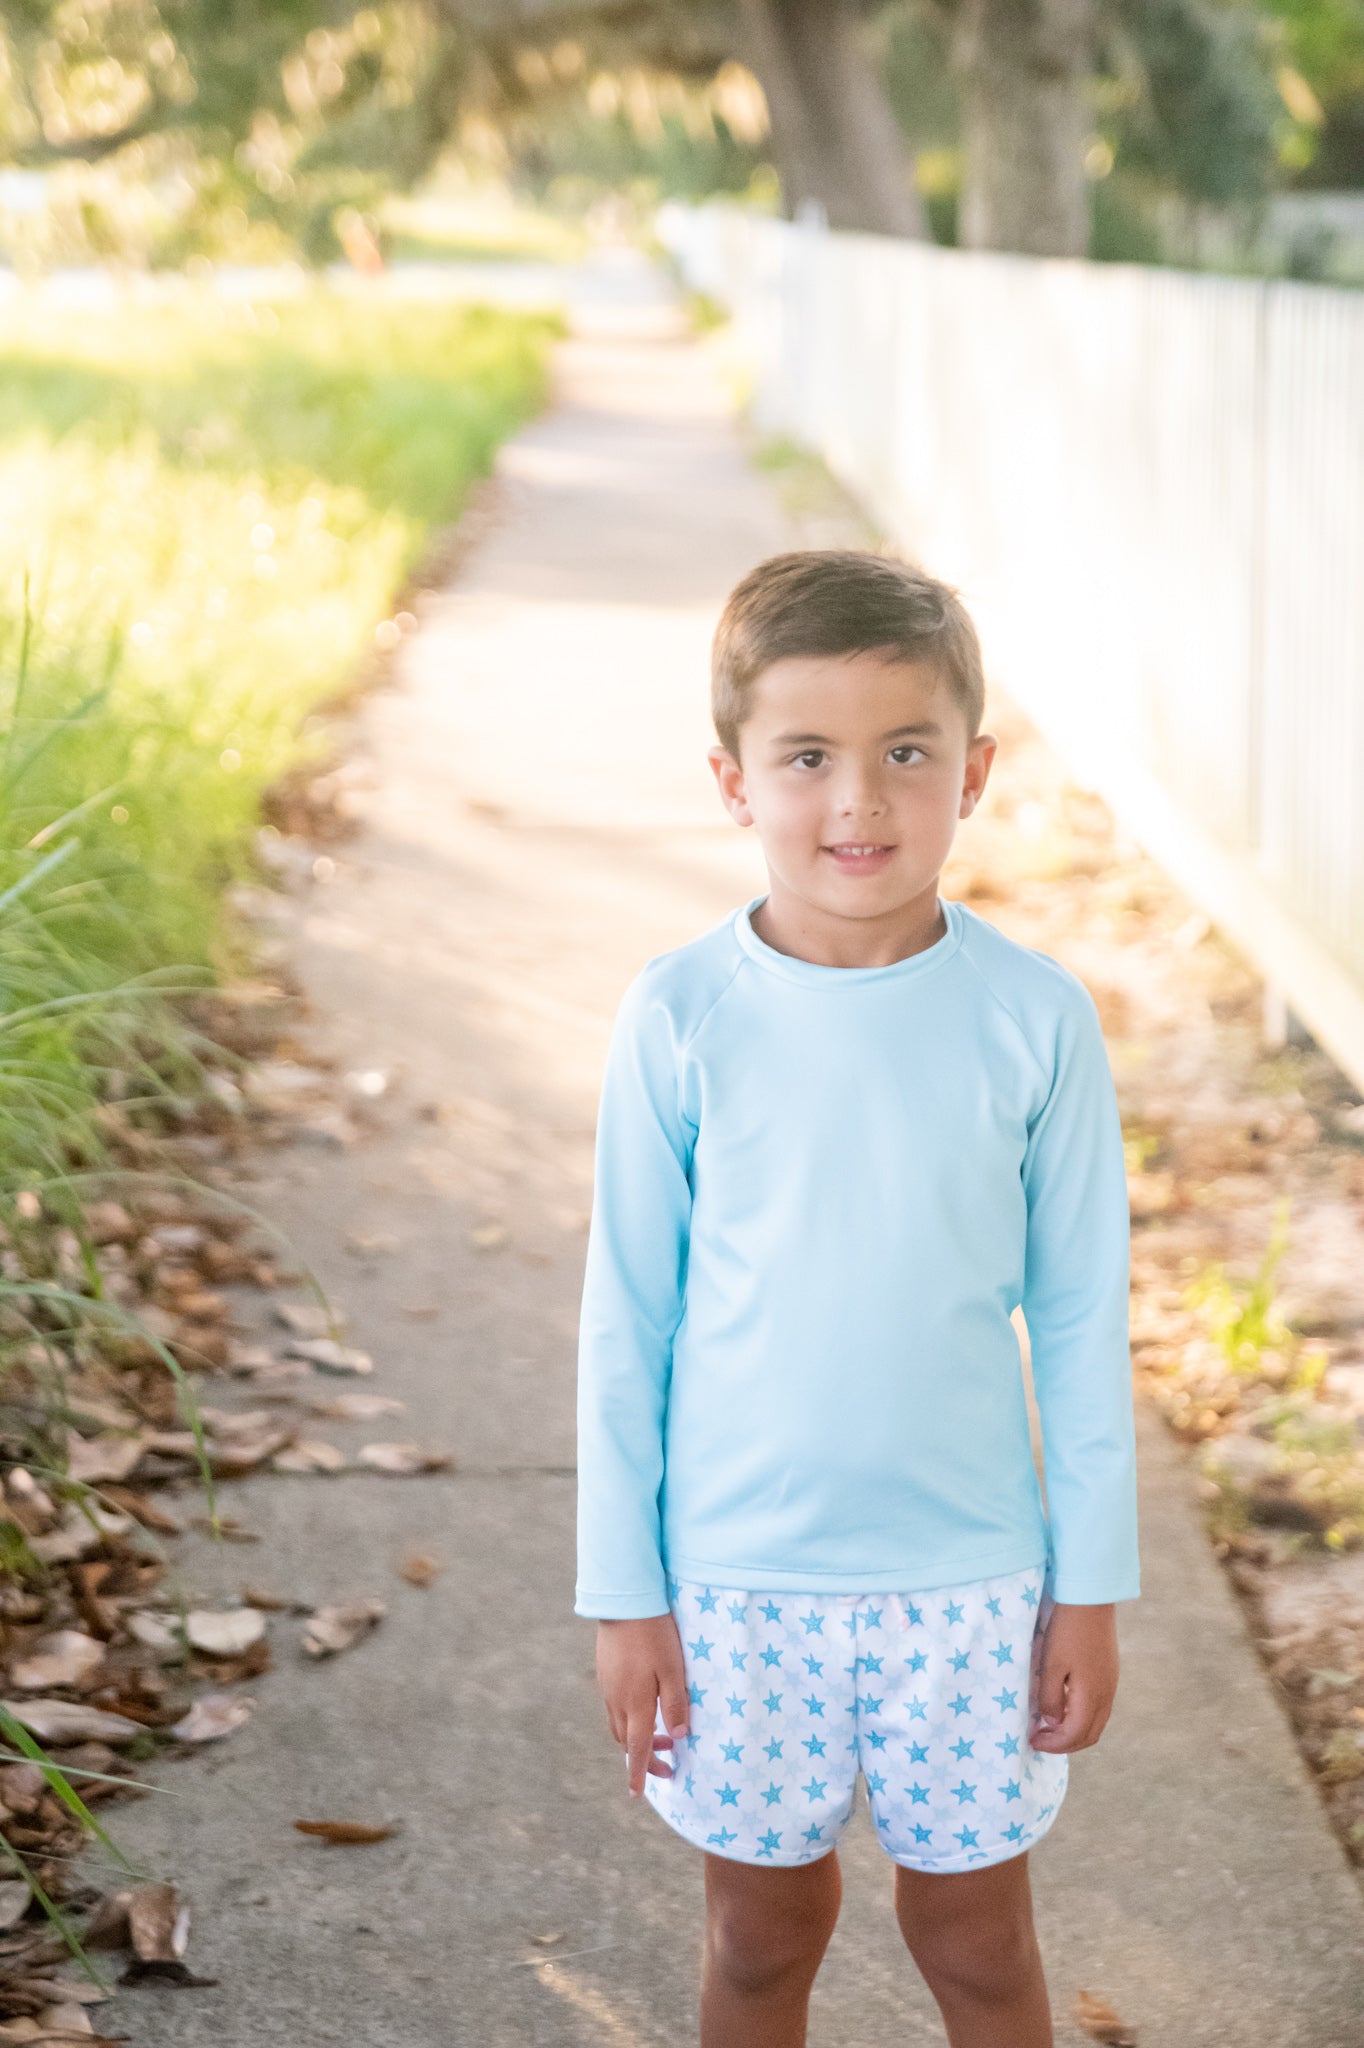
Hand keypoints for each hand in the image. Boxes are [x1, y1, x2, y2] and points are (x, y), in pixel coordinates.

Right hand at [596, 1614, 690, 1797]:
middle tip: (668, 1758)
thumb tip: (679, 1735)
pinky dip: (628, 1718)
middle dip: (644, 1756)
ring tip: (660, 1734)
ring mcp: (607, 1687)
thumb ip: (676, 1704)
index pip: (636, 1749)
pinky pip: (613, 1707)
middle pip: (626, 1741)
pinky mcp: (604, 1673)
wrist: (624, 1602)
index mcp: (635, 1704)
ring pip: (617, 1725)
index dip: (639, 1773)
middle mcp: (616, 1700)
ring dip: (636, 1737)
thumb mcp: (673, 1669)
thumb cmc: (655, 1634)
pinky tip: (643, 1704)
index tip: (637, 1794)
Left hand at [1027, 1601, 1118, 1753]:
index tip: (1032, 1741)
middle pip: (1089, 1735)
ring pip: (1096, 1723)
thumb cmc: (1067, 1631)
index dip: (1054, 1744)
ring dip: (1073, 1731)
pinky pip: (1098, 1708)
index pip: (1075, 1735)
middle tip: (1040, 1739)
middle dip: (1065, 1744)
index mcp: (1092, 1696)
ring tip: (1049, 1725)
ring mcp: (1110, 1684)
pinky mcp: (1109, 1674)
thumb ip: (1050, 1697)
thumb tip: (1051, 1721)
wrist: (1090, 1600)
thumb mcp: (1051, 1664)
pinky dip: (1081, 1717)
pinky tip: (1063, 1706)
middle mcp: (1106, 1695)